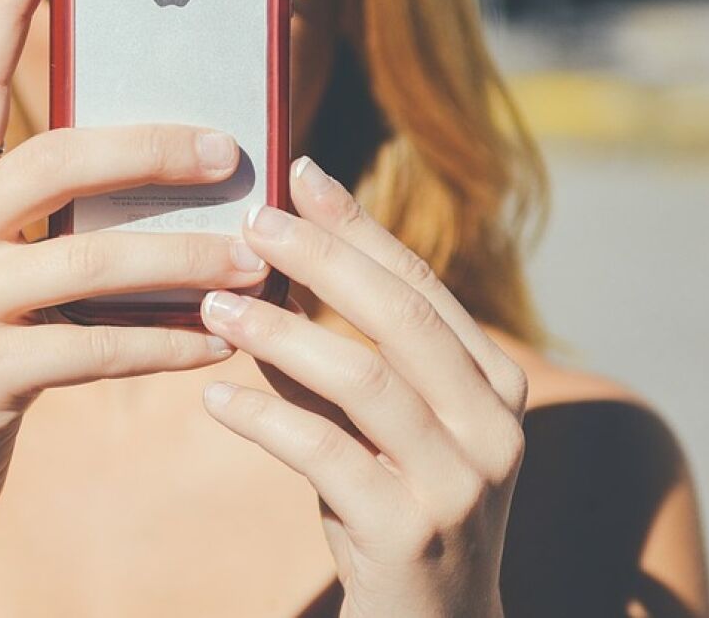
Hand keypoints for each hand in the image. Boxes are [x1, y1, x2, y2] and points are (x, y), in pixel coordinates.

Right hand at [0, 0, 265, 616]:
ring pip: (92, 256)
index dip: (5, 7)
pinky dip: (166, 341)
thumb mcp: (0, 268)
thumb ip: (60, 218)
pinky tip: (217, 337)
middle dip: (151, 146)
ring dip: (186, 258)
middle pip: (55, 157)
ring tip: (253, 257)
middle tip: (228, 148)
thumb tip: (177, 171)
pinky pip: (97, 346)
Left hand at [197, 155, 528, 617]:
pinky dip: (265, 419)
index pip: (422, 284)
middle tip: (252, 223)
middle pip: (402, 317)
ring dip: (282, 334)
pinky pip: (327, 456)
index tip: (299, 173)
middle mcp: (494, 427)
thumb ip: (334, 354)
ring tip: (215, 307)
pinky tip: (214, 399)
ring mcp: (460, 483)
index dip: (358, 225)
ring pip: (366, 380)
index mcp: (495, 385)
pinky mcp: (409, 535)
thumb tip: (264, 266)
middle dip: (324, 259)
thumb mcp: (374, 426)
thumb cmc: (392, 512)